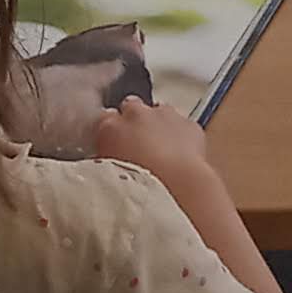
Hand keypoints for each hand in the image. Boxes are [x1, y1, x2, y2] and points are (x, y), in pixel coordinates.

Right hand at [92, 96, 219, 197]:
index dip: (109, 130)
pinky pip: (182, 125)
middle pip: (131, 106)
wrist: (175, 186)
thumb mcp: (108, 175)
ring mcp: (164, 115)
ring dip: (158, 124)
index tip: (113, 142)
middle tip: (137, 144)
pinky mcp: (188, 124)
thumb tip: (106, 162)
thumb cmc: (138, 186)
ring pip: (159, 112)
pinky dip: (181, 135)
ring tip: (160, 150)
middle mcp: (136, 114)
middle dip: (133, 120)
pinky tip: (181, 154)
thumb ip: (106, 159)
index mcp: (109, 127)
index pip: (103, 119)